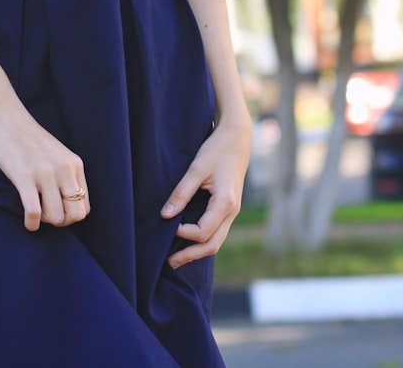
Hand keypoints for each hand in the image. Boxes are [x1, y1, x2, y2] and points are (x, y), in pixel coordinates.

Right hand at [0, 97, 90, 231]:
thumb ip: (66, 174)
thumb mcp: (56, 154)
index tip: (56, 211)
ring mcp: (45, 173)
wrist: (4, 116)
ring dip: (45, 222)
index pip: (85, 205)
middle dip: (61, 222)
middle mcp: (64, 169)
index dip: (71, 216)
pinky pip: (34, 212)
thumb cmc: (28, 138)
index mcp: (75, 164)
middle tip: (46, 216)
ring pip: (56, 217)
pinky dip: (32, 223)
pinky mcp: (24, 176)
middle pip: (75, 214)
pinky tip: (27, 222)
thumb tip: (66, 204)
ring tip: (35, 216)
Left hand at [160, 116, 251, 268]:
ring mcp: (232, 212)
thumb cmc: (216, 150)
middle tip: (167, 263)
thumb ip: (181, 193)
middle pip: (212, 245)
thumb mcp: (196, 169)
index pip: (202, 232)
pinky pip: (217, 231)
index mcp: (226, 203)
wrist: (237, 138)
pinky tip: (187, 241)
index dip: (183, 234)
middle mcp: (232, 212)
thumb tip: (165, 215)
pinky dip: (202, 240)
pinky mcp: (228, 208)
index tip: (167, 223)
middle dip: (190, 255)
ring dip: (196, 251)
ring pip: (216, 241)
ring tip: (175, 258)